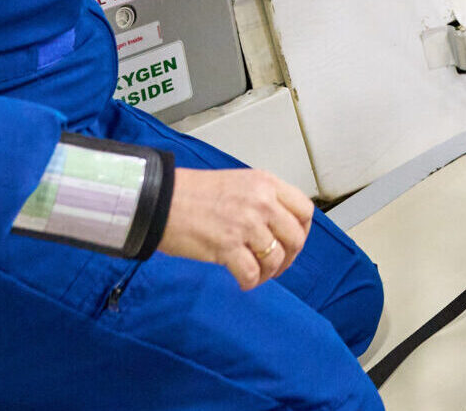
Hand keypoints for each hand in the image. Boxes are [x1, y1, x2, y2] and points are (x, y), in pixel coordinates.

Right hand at [158, 168, 313, 289]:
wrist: (160, 200)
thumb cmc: (192, 193)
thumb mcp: (237, 183)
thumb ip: (262, 199)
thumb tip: (280, 225)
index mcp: (265, 183)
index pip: (304, 210)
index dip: (302, 231)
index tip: (292, 241)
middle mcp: (261, 202)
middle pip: (295, 238)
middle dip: (289, 257)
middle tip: (275, 264)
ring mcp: (246, 224)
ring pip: (276, 259)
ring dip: (268, 272)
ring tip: (256, 273)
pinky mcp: (228, 246)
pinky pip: (253, 274)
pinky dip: (250, 282)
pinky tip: (242, 280)